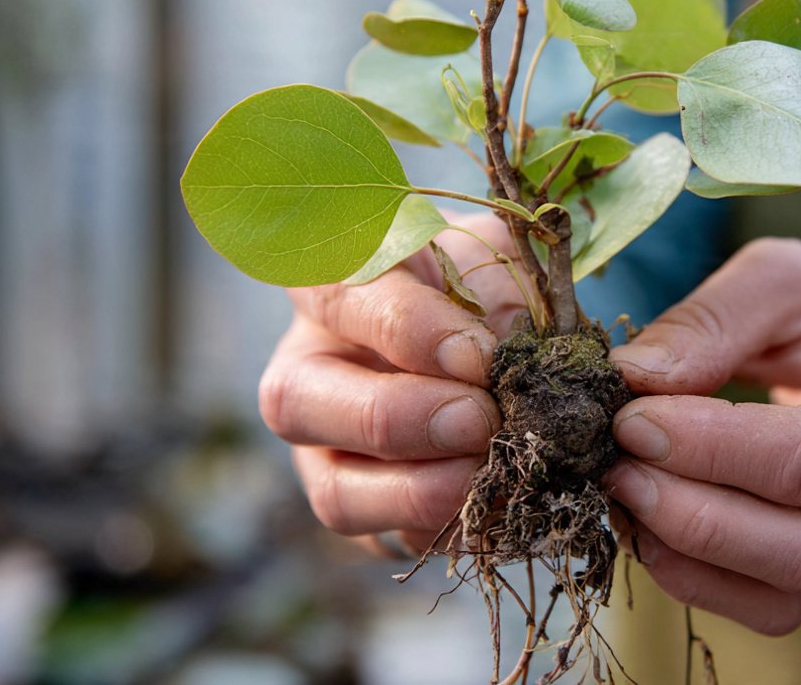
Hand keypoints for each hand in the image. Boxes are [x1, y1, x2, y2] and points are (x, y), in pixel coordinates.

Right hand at [258, 213, 527, 556]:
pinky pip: (390, 542)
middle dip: (397, 420)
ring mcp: (324, 450)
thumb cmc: (476, 283)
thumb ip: (495, 292)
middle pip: (296, 404)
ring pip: (334, 492)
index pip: (336, 297)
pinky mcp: (366, 510)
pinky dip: (449, 530)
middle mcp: (306, 369)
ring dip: (420, 493)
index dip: (406, 331)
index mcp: (331, 286)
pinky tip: (500, 503)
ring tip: (493, 472)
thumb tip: (505, 354)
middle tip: (481, 420)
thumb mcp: (491, 259)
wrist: (488, 340)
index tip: (477, 356)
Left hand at [602, 238, 800, 634]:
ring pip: (783, 591)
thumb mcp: (787, 277)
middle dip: (692, 513)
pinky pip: (768, 608)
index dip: (715, 448)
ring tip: (623, 492)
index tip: (632, 419)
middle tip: (614, 464)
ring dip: (685, 551)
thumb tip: (636, 377)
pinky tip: (648, 525)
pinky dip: (694, 577)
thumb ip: (714, 319)